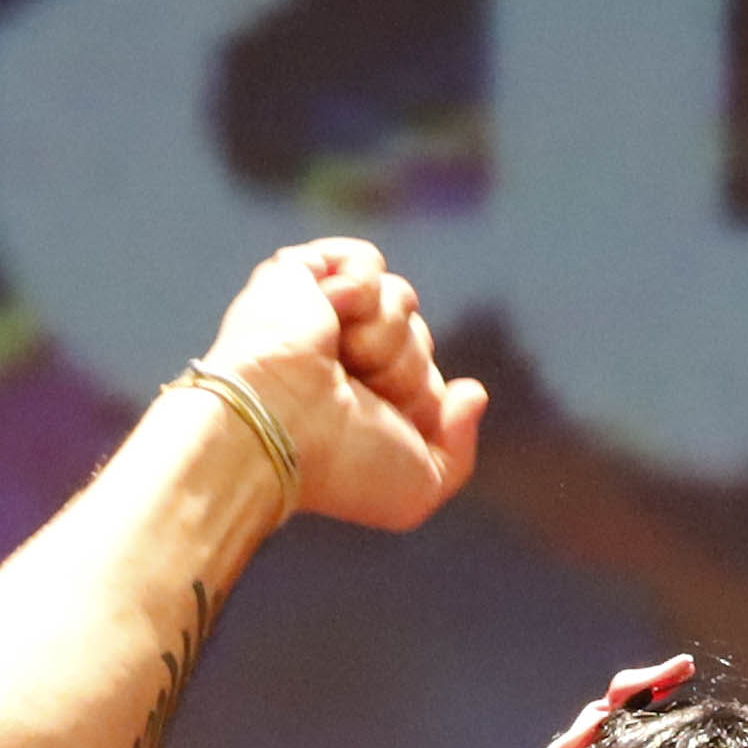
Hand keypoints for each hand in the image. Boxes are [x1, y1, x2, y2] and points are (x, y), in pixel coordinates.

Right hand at [189, 238, 485, 533]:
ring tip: (338, 358)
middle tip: (356, 390)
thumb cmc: (337, 465)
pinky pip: (366, 260)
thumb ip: (459, 450)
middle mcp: (342, 359)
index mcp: (363, 405)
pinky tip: (328, 313)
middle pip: (419, 336)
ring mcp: (321, 316)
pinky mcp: (299, 275)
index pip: (426, 379)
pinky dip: (359, 287)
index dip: (420, 398)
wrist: (276, 424)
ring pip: (401, 297)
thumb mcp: (417, 487)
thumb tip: (471, 391)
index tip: (383, 422)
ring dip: (383, 335)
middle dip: (403, 366)